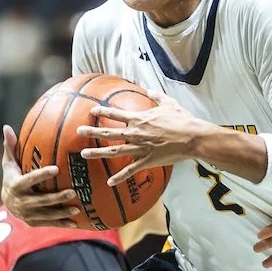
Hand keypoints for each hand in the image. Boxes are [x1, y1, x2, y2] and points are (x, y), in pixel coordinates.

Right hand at [0, 124, 80, 225]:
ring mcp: (27, 214)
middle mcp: (20, 202)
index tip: (56, 168)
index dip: (41, 175)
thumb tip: (6, 127)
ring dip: (62, 213)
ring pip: (46, 215)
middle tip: (73, 191)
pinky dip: (62, 223)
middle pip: (40, 200)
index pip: (29, 180)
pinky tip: (76, 223)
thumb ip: (10, 147)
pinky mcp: (33, 222)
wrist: (7, 201)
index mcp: (15, 185)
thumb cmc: (12, 176)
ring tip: (77, 209)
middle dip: (56, 198)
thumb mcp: (9, 162)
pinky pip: (49, 223)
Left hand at [77, 90, 207, 187]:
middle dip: (93, 131)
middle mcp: (136, 133)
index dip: (103, 111)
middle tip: (79, 130)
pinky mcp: (147, 161)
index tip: (92, 111)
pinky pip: (131, 170)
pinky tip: (109, 181)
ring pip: (115, 151)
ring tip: (84, 153)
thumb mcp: (169, 103)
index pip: (116, 114)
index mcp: (140, 118)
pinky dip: (120, 176)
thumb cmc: (182, 119)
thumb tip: (149, 89)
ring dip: (98, 153)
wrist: (192, 137)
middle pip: (109, 132)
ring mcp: (140, 148)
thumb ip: (157, 96)